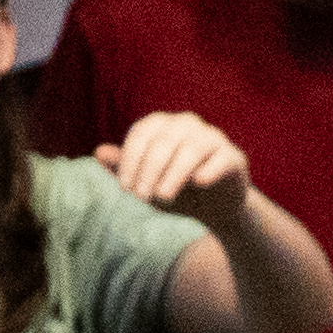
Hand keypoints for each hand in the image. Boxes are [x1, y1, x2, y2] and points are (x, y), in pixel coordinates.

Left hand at [95, 111, 258, 229]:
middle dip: (148, 171)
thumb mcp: (146, 181)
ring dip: (174, 174)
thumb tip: (98, 152)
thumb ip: (123, 168)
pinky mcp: (233, 157)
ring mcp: (213, 138)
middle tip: (141, 198)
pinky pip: (221, 159)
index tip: (125, 188)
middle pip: (164, 142)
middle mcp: (188, 124)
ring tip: (162, 197)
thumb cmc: (175, 189)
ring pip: (191, 149)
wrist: (214, 208)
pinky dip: (209, 170)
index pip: (141, 134)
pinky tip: (199, 183)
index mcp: (163, 125)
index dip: (130, 160)